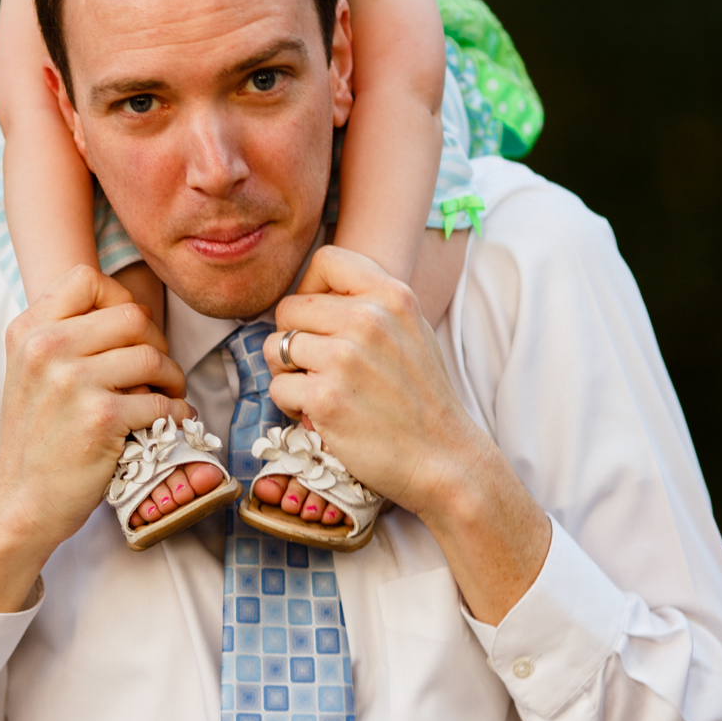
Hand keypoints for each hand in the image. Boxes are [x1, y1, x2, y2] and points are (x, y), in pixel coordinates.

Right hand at [0, 266, 186, 611]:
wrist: (22, 497)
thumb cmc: (36, 435)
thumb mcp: (29, 370)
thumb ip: (63, 333)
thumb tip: (127, 310)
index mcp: (29, 330)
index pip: (87, 279)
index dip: (121, 299)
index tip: (128, 332)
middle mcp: (47, 348)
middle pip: (132, 316)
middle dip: (157, 343)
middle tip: (156, 372)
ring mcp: (72, 382)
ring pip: (152, 357)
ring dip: (172, 379)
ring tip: (166, 396)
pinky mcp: (100, 418)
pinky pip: (161, 401)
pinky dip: (174, 413)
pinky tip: (166, 423)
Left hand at [271, 245, 548, 620]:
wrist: (446, 460)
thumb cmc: (422, 398)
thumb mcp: (410, 331)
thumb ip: (367, 304)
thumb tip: (309, 294)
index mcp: (392, 295)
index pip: (326, 260)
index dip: (310, 287)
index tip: (320, 317)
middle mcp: (367, 319)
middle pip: (288, 308)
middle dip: (294, 338)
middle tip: (319, 367)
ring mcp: (344, 358)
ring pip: (275, 347)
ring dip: (289, 372)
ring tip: (321, 389)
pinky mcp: (324, 397)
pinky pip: (277, 386)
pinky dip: (291, 404)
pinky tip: (320, 414)